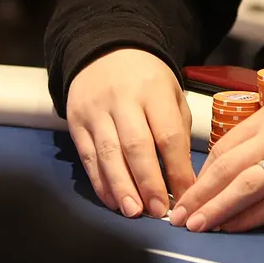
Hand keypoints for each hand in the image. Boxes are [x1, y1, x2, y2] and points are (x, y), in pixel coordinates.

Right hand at [65, 48, 196, 219]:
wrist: (106, 50)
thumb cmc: (147, 80)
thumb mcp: (172, 94)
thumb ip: (178, 132)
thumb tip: (185, 179)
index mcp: (153, 91)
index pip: (168, 134)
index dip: (177, 168)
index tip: (187, 195)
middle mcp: (123, 100)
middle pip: (136, 145)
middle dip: (148, 182)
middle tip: (158, 211)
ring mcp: (96, 111)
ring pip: (108, 153)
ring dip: (121, 187)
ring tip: (134, 212)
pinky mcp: (76, 122)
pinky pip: (87, 157)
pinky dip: (100, 182)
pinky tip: (112, 200)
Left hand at [169, 101, 263, 233]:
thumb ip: (252, 141)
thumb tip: (214, 174)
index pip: (225, 146)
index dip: (202, 174)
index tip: (187, 195)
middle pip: (230, 167)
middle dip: (201, 194)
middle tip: (180, 216)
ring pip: (248, 186)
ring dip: (219, 208)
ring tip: (199, 225)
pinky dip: (250, 218)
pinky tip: (232, 227)